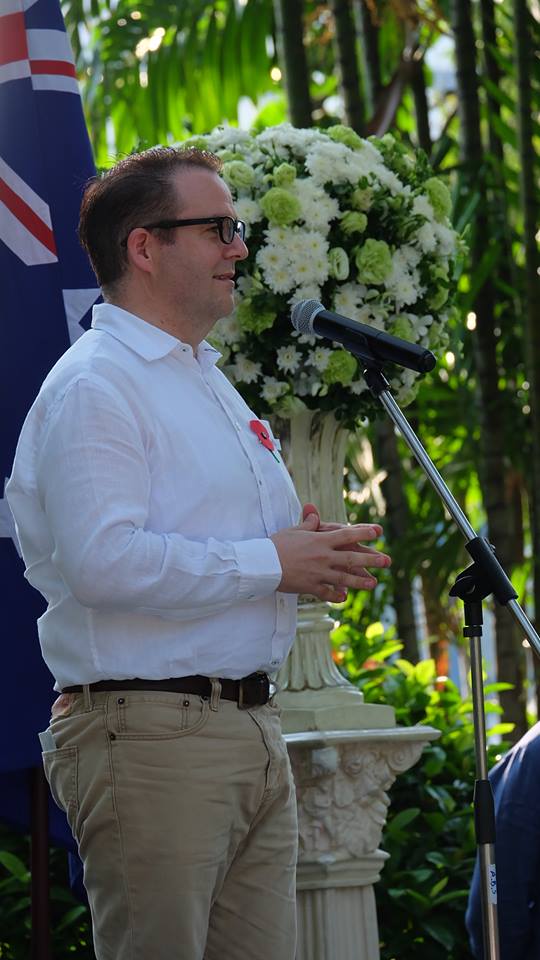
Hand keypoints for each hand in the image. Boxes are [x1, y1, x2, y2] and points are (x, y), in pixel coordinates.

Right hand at [270, 506, 389, 602]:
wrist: (263, 564)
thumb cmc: (276, 544)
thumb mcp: (293, 531)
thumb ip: (308, 524)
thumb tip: (314, 513)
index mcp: (320, 540)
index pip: (347, 535)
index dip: (363, 533)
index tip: (378, 532)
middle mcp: (323, 557)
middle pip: (352, 558)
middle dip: (371, 560)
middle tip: (386, 561)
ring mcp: (319, 573)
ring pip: (345, 578)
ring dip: (360, 581)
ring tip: (373, 583)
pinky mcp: (311, 587)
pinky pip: (328, 593)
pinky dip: (336, 596)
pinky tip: (344, 597)